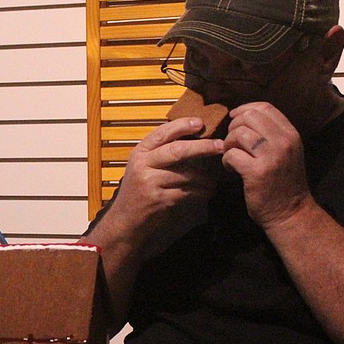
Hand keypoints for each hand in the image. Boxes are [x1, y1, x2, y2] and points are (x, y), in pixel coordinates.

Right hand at [102, 117, 224, 244]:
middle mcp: (142, 165)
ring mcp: (149, 182)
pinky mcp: (158, 199)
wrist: (124, 221)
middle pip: (177, 150)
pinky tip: (205, 193)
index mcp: (140, 153)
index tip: (200, 123)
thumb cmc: (137, 192)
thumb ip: (160, 154)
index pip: (162, 133)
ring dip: (205, 178)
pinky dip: (200, 192)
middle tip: (220, 146)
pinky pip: (187, 192)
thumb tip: (192, 139)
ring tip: (213, 181)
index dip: (182, 125)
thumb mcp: (143, 168)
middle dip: (202, 147)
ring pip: (186, 174)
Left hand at [221, 102, 310, 228]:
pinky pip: (231, 154)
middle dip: (234, 127)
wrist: (291, 213)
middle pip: (249, 117)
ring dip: (228, 144)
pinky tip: (231, 168)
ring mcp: (271, 156)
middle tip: (232, 143)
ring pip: (238, 134)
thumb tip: (242, 117)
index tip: (235, 119)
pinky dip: (225, 160)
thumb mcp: (286, 152)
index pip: (265, 107)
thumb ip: (271, 134)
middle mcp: (284, 142)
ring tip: (231, 156)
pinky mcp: (257, 172)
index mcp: (291, 134)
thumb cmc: (283, 181)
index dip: (244, 109)